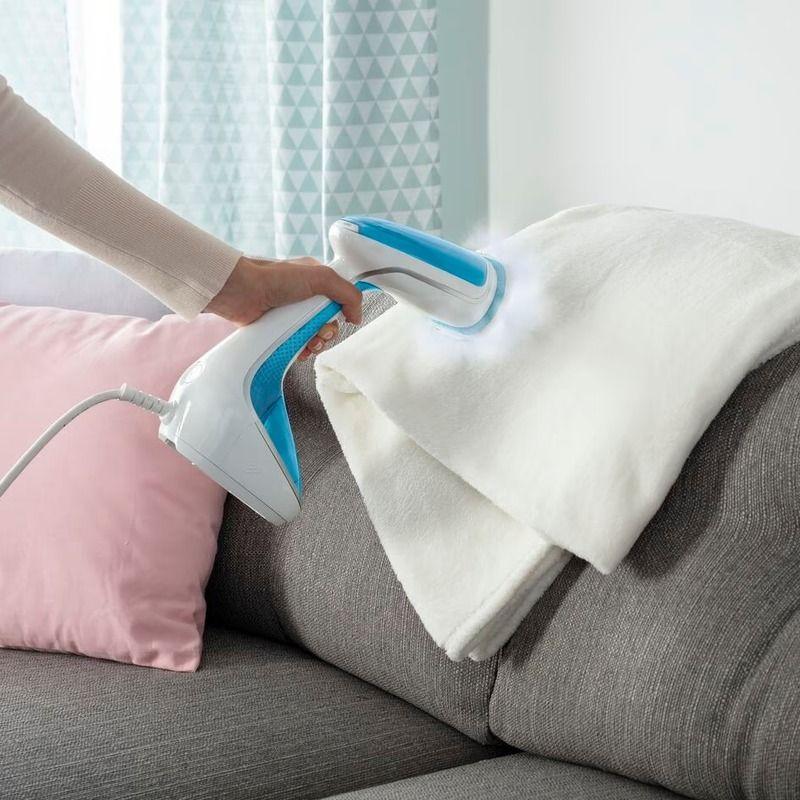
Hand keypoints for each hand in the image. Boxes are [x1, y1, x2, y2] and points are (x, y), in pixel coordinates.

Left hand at [205, 255, 362, 359]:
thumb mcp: (320, 277)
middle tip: (320, 333)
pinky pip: (298, 345)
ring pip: (314, 336)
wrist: (242, 292)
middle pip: (328, 322)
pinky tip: (300, 350)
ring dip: (317, 344)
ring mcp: (291, 315)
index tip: (342, 318)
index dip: (342, 313)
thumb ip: (347, 293)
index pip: (339, 300)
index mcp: (315, 281)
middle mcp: (304, 298)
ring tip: (310, 344)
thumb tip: (356, 316)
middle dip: (328, 332)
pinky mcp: (280, 330)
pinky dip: (302, 350)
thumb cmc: (275, 279)